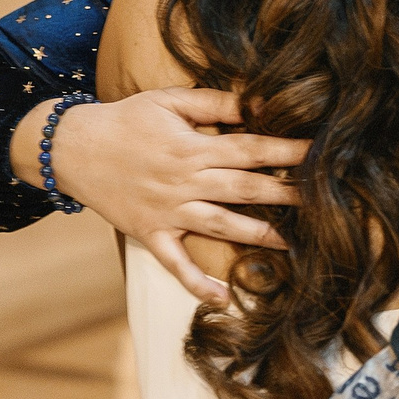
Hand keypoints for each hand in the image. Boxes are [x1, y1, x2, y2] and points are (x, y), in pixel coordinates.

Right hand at [15, 88, 310, 300]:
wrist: (73, 148)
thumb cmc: (125, 120)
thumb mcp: (167, 100)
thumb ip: (213, 103)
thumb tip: (255, 102)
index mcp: (193, 147)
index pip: (249, 148)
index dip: (286, 150)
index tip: (320, 153)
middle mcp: (185, 181)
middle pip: (244, 188)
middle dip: (286, 193)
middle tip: (324, 200)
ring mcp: (169, 211)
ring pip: (222, 226)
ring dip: (259, 235)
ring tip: (295, 243)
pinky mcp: (152, 233)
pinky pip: (176, 264)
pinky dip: (198, 283)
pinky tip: (224, 298)